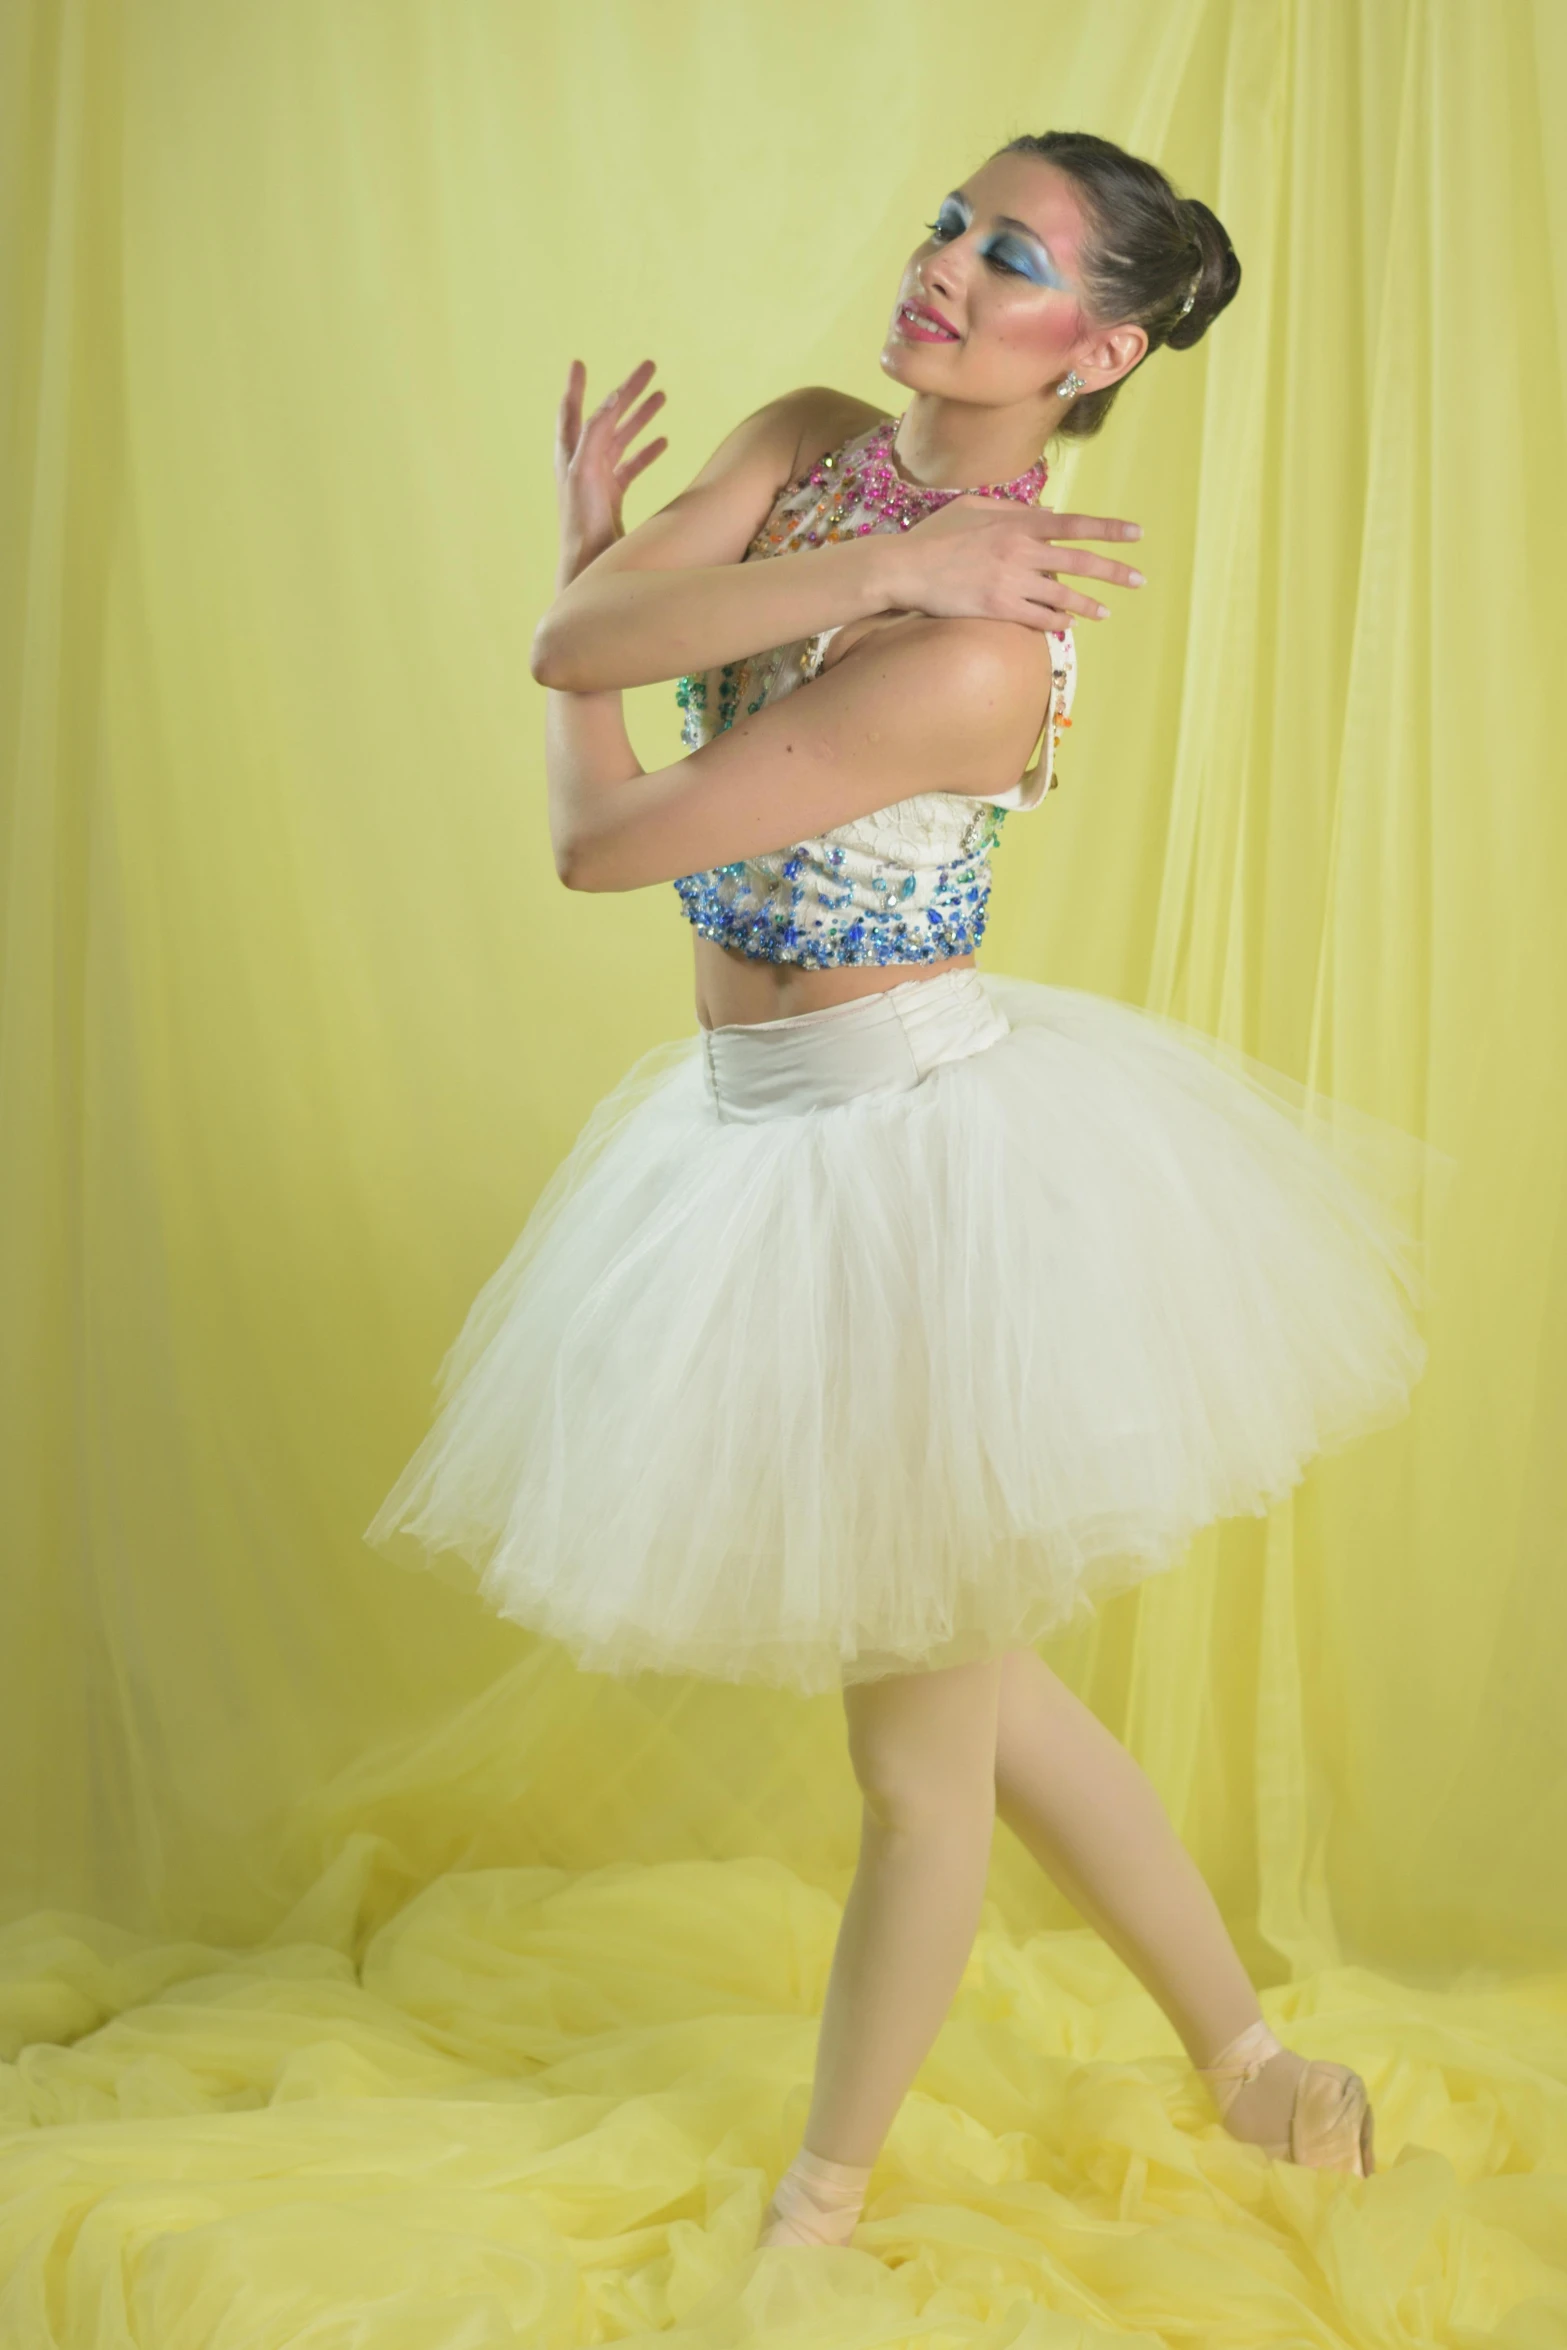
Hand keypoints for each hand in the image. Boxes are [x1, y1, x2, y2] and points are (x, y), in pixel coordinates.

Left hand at [554, 358, 668, 586]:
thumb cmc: (581, 519)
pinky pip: (632, 467)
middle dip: (627, 392)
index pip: (572, 409)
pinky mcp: (613, 497)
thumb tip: (613, 397)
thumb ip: (597, 432)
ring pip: (623, 439)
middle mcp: (583, 462)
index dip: (576, 385)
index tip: (578, 363)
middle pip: (607, 417)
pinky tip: (663, 441)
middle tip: (648, 367)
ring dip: (642, 417)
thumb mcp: (586, 469)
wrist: (588, 563)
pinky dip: (647, 452)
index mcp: (571, 453)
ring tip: (661, 396)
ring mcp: (599, 479)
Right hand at [884, 494, 1145, 630]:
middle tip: (1139, 580)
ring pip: (1063, 596)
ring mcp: (1011, 581)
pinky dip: (1057, 623)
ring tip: (1106, 612)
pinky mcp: (998, 608)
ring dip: (1088, 605)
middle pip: (1078, 562)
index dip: (1108, 529)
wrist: (905, 568)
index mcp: (1017, 523)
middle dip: (1113, 572)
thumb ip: (1012, 508)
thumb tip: (1047, 511)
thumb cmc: (935, 536)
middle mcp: (1021, 550)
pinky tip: (1068, 627)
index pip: (1073, 524)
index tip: (1136, 534)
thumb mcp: (972, 507)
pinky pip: (1039, 618)